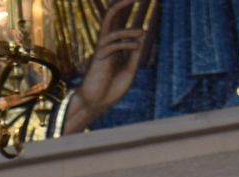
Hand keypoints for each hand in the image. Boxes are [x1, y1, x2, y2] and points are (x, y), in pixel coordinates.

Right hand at [61, 0, 153, 133]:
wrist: (97, 105)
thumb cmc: (111, 90)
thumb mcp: (130, 70)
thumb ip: (135, 54)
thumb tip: (141, 36)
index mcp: (116, 46)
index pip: (120, 23)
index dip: (127, 10)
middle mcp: (107, 45)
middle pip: (110, 17)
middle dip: (121, 4)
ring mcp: (102, 50)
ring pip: (110, 29)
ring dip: (128, 30)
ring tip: (142, 32)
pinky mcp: (98, 58)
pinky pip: (111, 44)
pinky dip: (125, 43)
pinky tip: (136, 46)